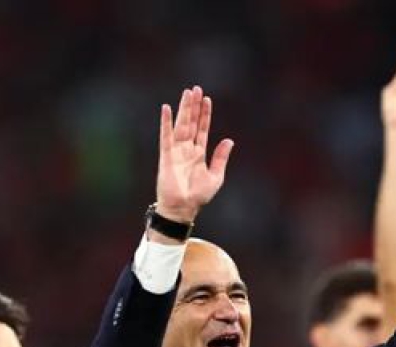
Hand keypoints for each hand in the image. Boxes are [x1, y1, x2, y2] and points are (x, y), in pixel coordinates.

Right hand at [154, 86, 234, 223]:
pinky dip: (166, 123)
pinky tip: (167, 109)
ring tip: (187, 93)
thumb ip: (221, 158)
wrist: (183, 209)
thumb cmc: (198, 196)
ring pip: (181, 126)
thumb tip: (229, 140)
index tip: (207, 99)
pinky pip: (166, 136)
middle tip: (195, 89)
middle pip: (191, 123)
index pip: (202, 129)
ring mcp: (176, 151)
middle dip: (194, 106)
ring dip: (184, 109)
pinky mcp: (167, 156)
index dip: (205, 114)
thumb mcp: (216, 176)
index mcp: (199, 154)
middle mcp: (187, 150)